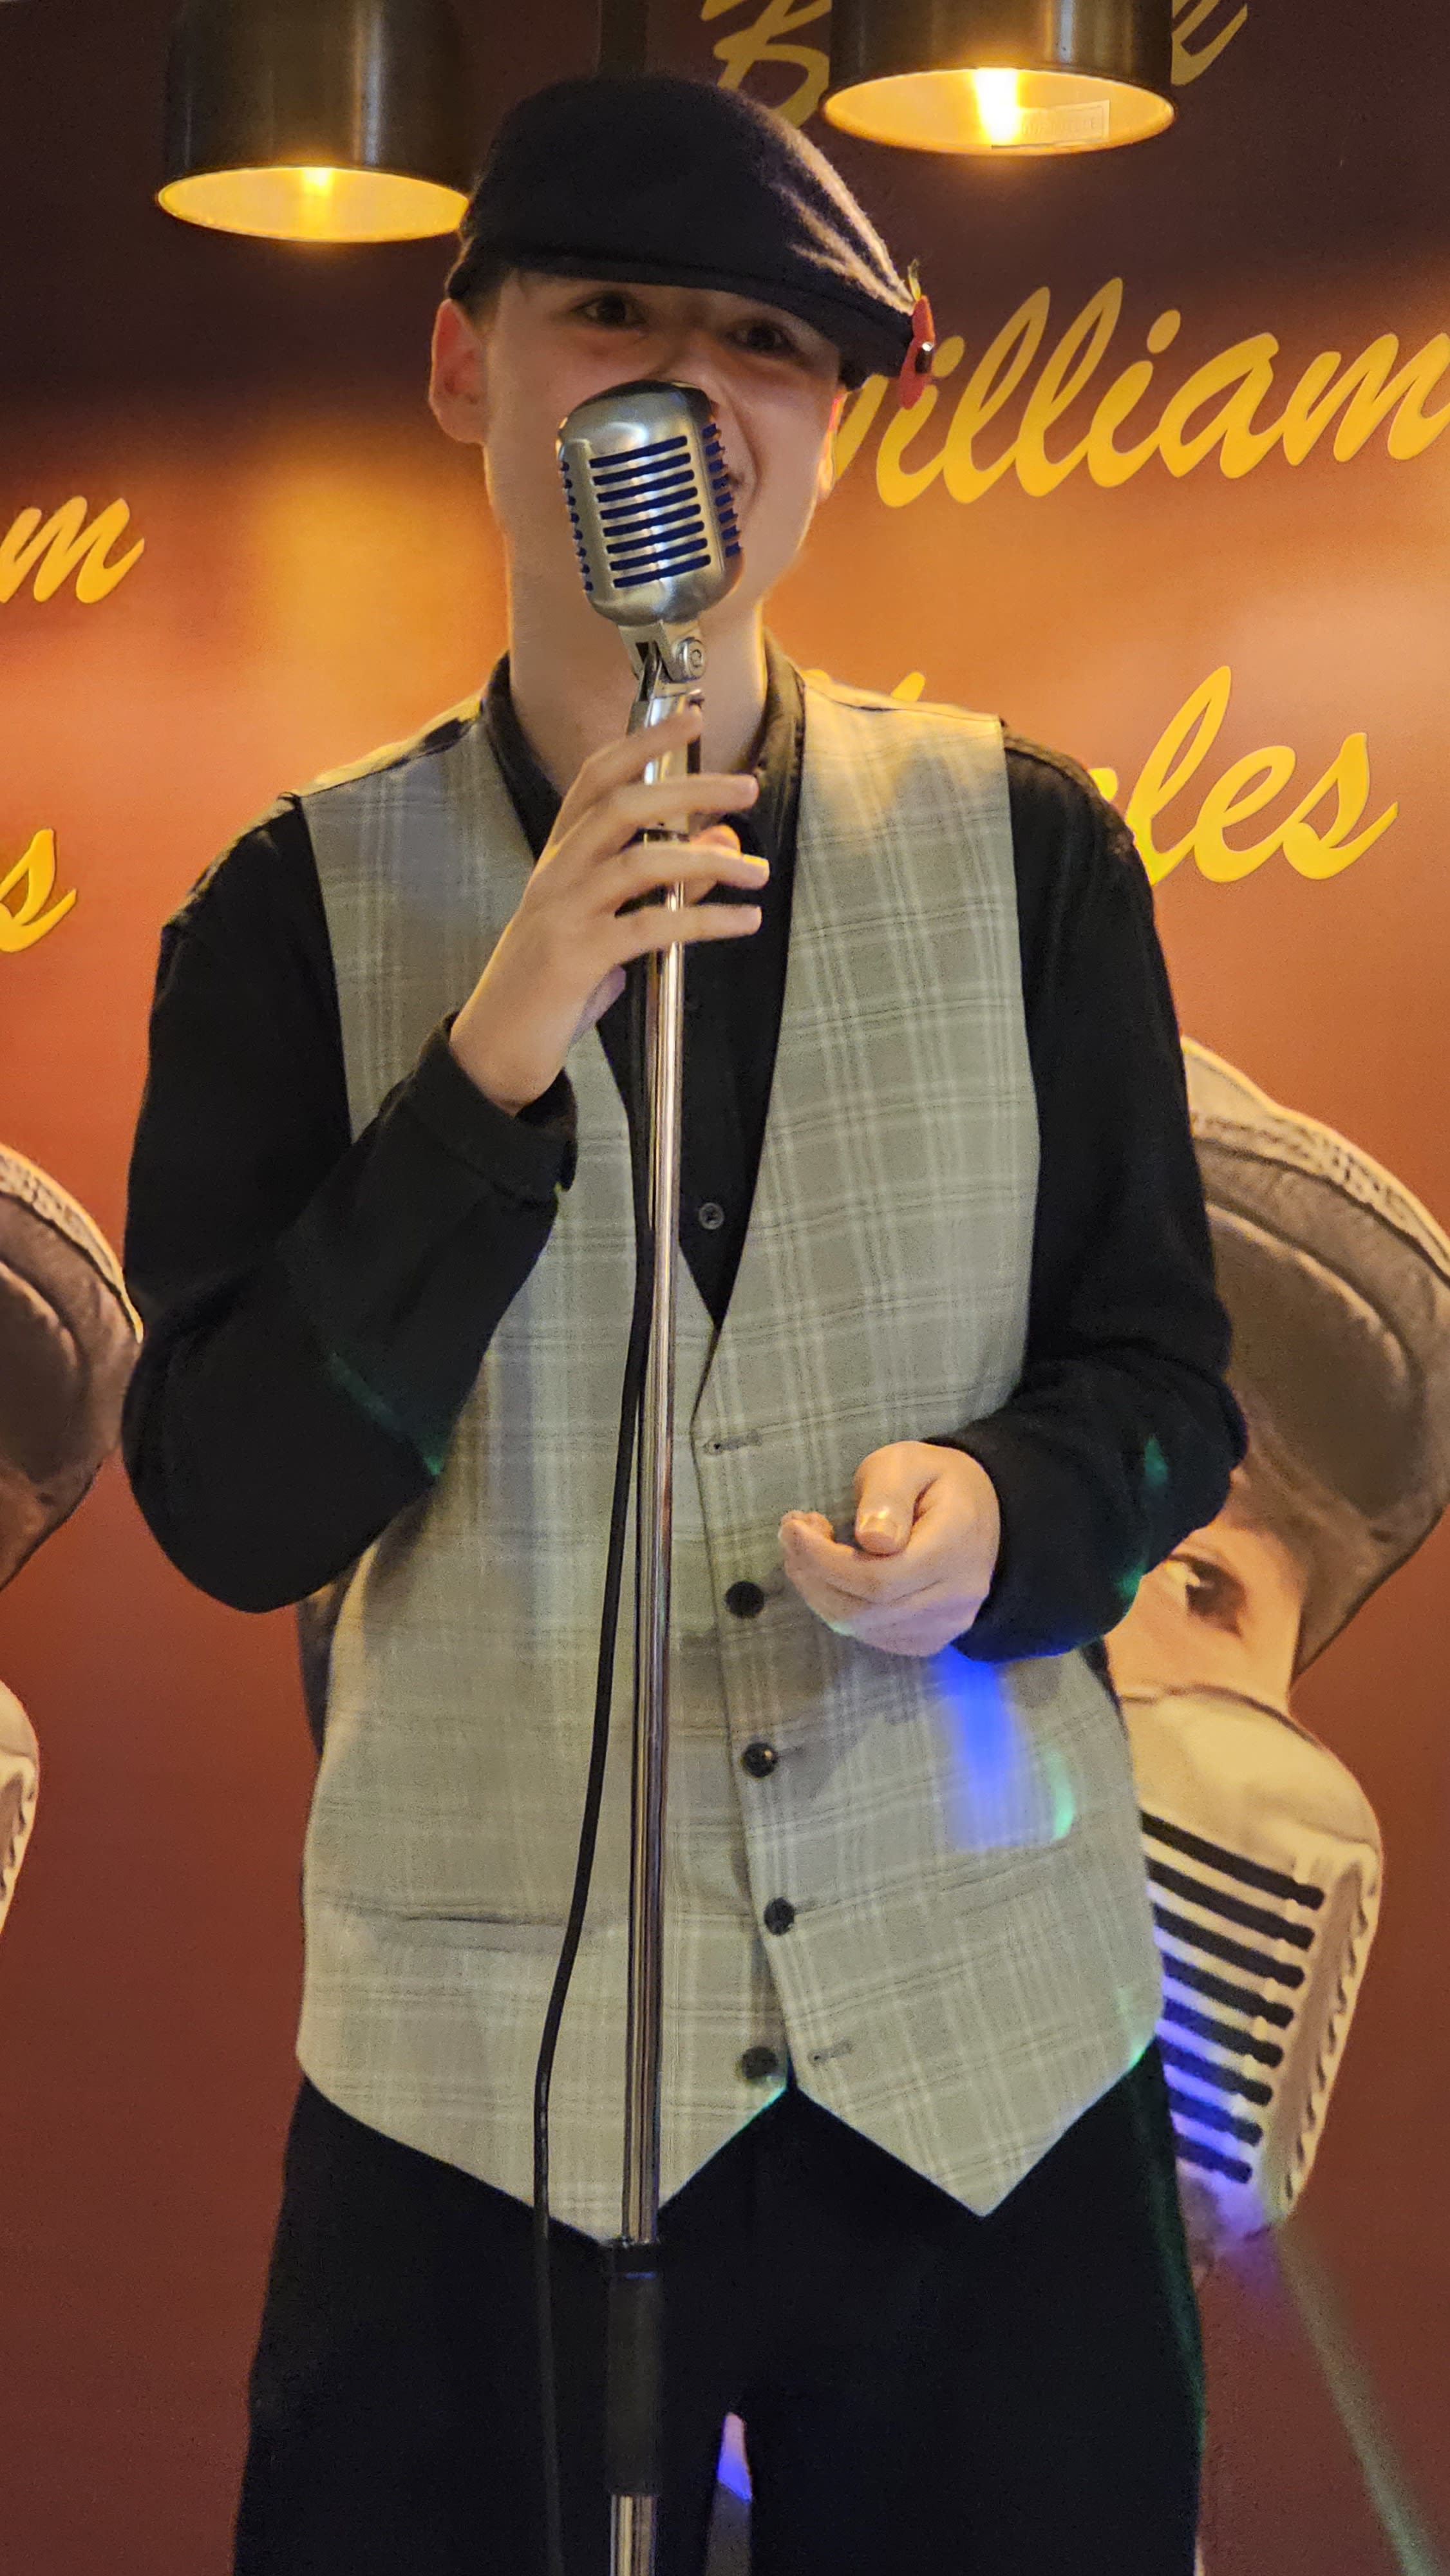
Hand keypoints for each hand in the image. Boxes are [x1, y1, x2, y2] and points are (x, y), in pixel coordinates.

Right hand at [449, 701, 766, 1114]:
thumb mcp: (608, 929)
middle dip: (688, 788)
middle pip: (622, 805)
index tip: (691, 717)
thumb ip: (663, 887)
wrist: (494, 1051)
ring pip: (640, 861)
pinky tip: (742, 922)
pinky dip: (705, 921)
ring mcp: (562, 914)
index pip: (594, 779)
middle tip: (743, 788)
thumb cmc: (552, 988)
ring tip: (756, 871)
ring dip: (708, 861)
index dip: (643, 743)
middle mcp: (555, 875)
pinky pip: (651, 927)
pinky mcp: (575, 959)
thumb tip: (721, 844)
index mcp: (558, 860)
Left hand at [780, 1442, 1000, 1657]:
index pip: (879, 1579)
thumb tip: (872, 1539)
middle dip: (813, 1576)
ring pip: (864, 1628)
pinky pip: (874, 1635)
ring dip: (820, 1591)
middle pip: (865, 1611)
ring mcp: (947, 1623)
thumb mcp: (906, 1464)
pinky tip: (834, 1574)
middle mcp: (957, 1596)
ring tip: (808, 1550)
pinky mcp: (931, 1638)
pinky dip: (841, 1607)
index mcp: (955, 1546)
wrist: (977, 1511)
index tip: (793, 1527)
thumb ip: (888, 1495)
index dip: (824, 1562)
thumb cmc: (932, 1481)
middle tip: (792, 1537)